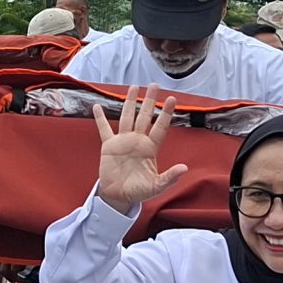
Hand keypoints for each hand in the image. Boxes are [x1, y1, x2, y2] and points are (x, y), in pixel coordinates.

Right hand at [91, 87, 189, 214]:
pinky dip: (100, 118)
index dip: (166, 113)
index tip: (172, 99)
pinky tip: (97, 106)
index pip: (160, 127)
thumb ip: (169, 178)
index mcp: (150, 148)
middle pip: (144, 116)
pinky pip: (104, 129)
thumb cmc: (139, 191)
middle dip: (149, 101)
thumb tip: (184, 168)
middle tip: (153, 85)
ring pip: (127, 117)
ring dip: (130, 102)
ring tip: (133, 88)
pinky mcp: (109, 146)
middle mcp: (138, 141)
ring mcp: (123, 141)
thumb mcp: (156, 186)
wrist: (119, 196)